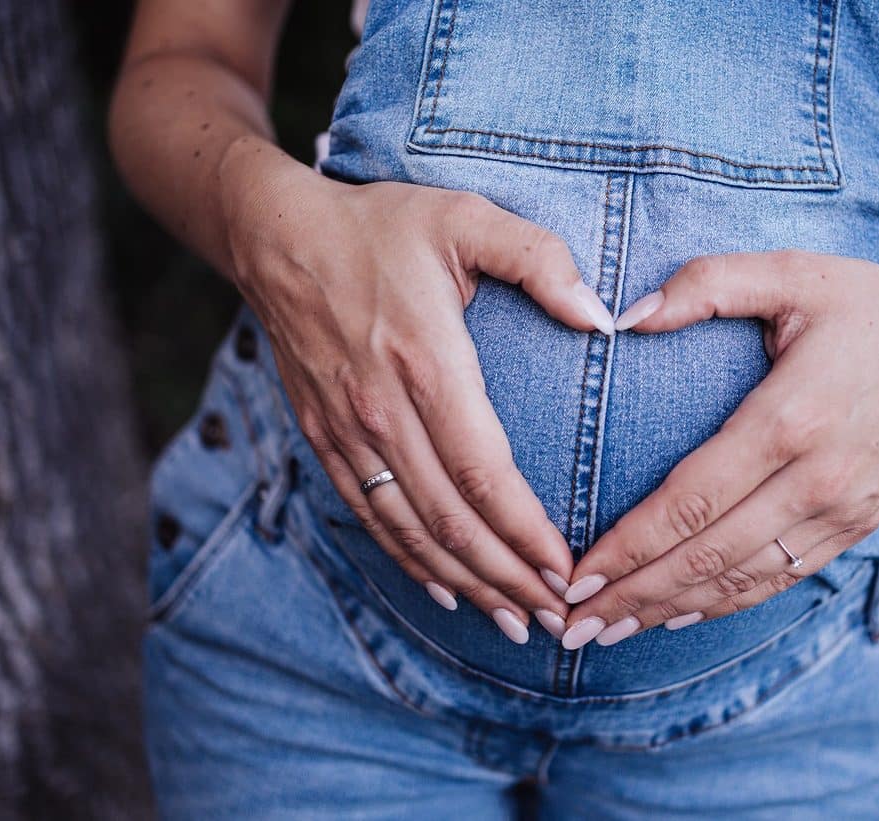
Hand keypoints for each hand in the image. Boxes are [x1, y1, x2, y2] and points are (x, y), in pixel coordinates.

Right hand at [220, 151, 616, 642]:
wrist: (276, 236)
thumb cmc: (382, 225)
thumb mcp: (467, 218)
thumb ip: (540, 260)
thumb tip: (602, 317)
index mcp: (427, 362)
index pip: (483, 472)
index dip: (525, 532)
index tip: (566, 570)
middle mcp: (383, 410)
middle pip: (450, 519)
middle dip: (506, 577)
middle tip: (555, 618)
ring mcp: (348, 431)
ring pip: (410, 530)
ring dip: (464, 583)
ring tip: (512, 621)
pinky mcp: (325, 438)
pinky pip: (371, 516)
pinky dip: (408, 561)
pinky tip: (444, 589)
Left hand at [559, 250, 878, 648]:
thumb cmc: (870, 305)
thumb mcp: (792, 273)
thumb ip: (706, 285)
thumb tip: (625, 317)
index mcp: (790, 419)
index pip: (691, 501)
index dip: (629, 547)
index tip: (575, 575)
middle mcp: (817, 479)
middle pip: (707, 556)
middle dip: (633, 595)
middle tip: (570, 624)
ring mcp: (842, 511)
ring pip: (741, 580)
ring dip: (669, 610)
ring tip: (607, 632)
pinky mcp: (857, 526)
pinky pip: (780, 579)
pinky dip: (724, 604)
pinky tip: (677, 614)